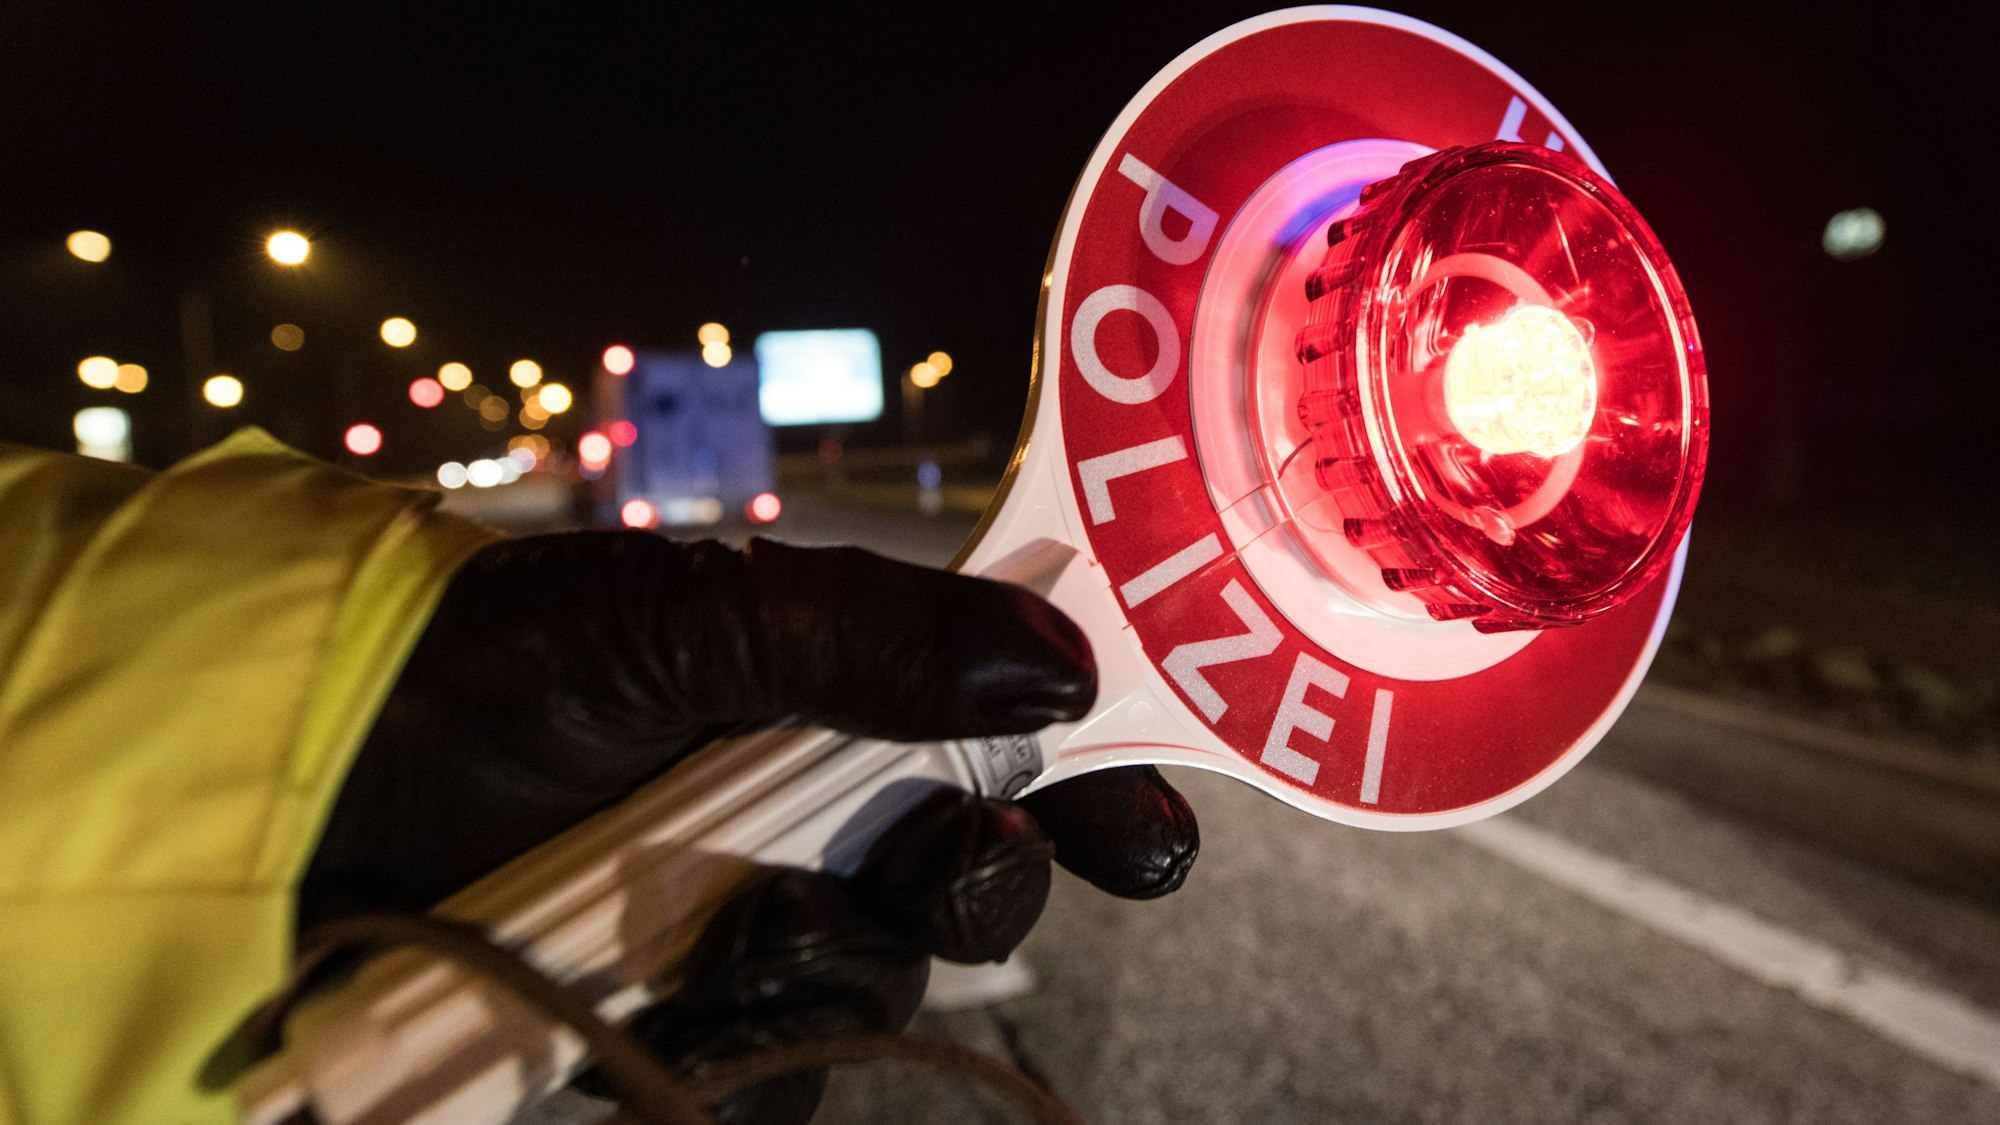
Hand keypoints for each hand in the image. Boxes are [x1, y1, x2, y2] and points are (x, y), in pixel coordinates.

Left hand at [300, 532, 1198, 1119]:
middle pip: (972, 884)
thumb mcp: (690, 619)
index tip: (1147, 829)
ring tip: (747, 922)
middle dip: (987, 881)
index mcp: (835, 706)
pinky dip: (751, 1042)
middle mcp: (807, 821)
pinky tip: (688, 1001)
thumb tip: (1062, 662)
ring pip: (878, 980)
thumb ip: (874, 635)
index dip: (1097, 794)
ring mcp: (743, 930)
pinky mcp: (673, 1029)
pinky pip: (771, 1069)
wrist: (322, 779)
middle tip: (954, 857)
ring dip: (843, 955)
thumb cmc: (504, 668)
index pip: (1011, 754)